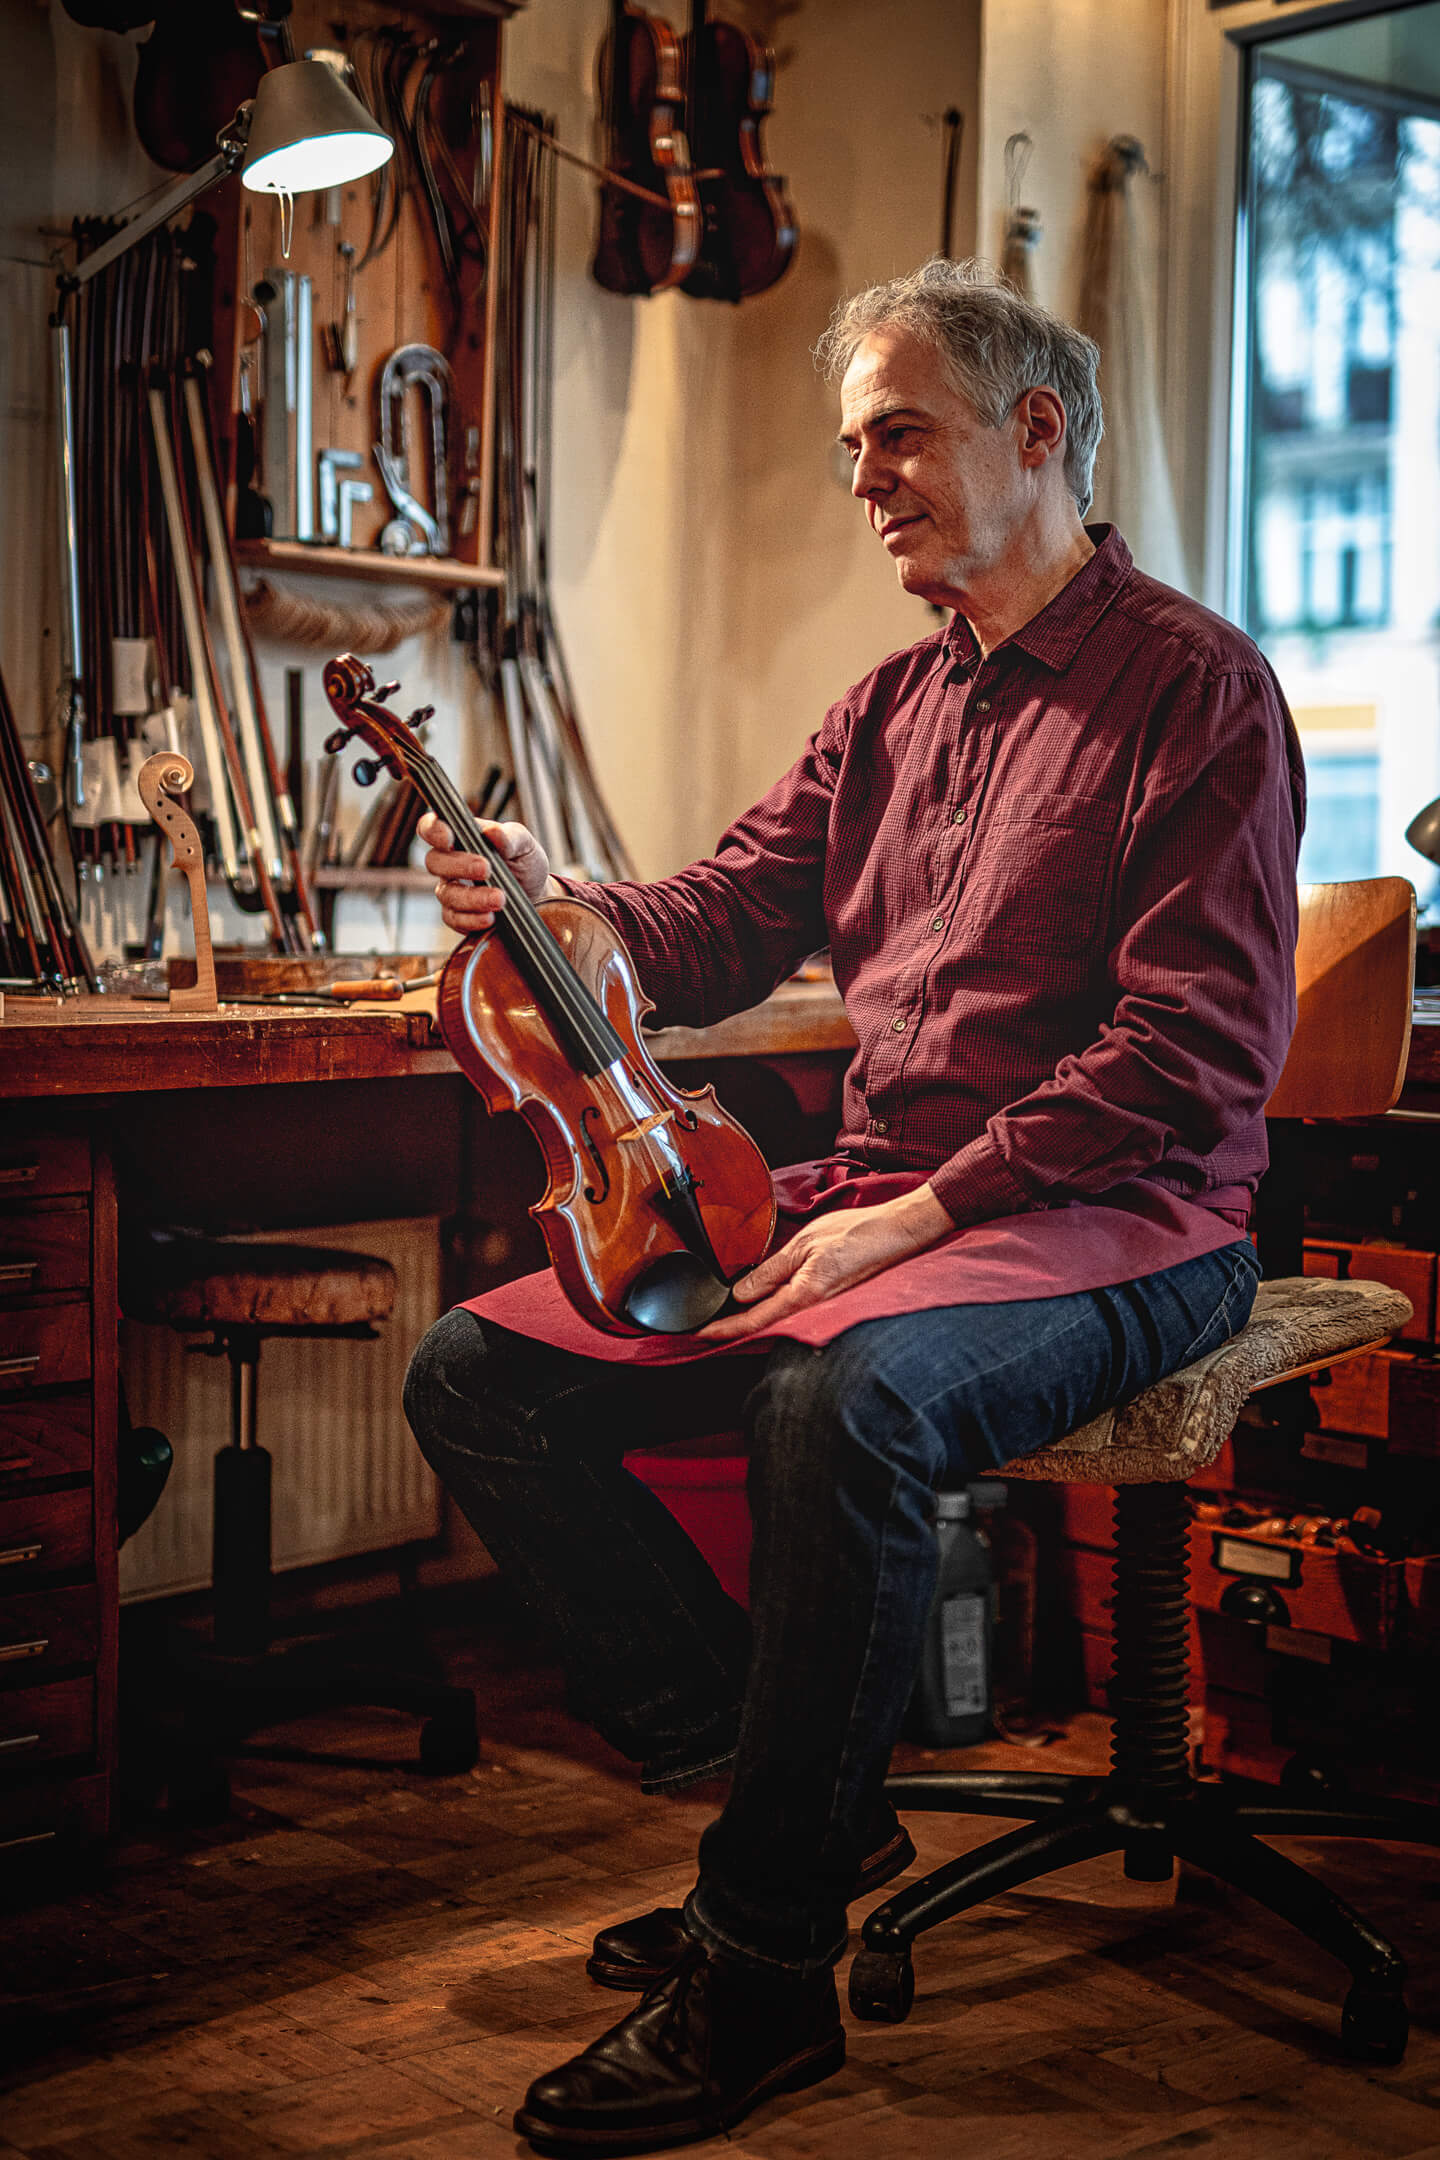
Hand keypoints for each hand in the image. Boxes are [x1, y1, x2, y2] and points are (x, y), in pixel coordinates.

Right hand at [419, 810, 552, 934]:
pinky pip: (454, 919)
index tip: (448, 837)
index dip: (433, 830)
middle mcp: (450, 863)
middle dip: (459, 866)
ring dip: (472, 897)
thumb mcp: (524, 844)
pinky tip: (490, 918)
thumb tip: (492, 832)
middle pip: (434, 862)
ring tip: (499, 898)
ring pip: (446, 893)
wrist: (537, 894)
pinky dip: (472, 919)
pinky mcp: (458, 915)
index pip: (431, 828)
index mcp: (460, 837)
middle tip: (486, 869)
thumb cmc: (524, 862)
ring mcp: (451, 890)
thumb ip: (509, 837)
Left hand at [698, 1183, 954, 1342]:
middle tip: (703, 1327)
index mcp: (804, 1295)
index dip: (725, 1330)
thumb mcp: (805, 1244)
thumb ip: (772, 1270)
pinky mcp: (827, 1297)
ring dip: (750, 1320)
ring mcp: (820, 1305)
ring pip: (776, 1319)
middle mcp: (812, 1307)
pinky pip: (791, 1308)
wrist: (896, 1232)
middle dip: (733, 1328)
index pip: (754, 1320)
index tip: (700, 1333)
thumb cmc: (856, 1233)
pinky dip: (770, 1309)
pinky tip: (759, 1302)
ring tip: (723, 1317)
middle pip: (763, 1326)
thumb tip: (741, 1292)